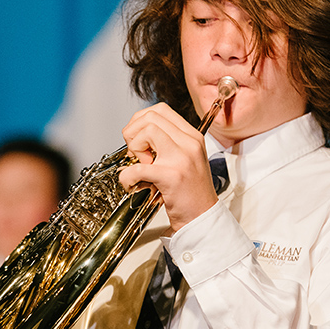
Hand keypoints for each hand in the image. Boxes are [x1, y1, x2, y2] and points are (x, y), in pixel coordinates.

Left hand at [117, 103, 216, 232]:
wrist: (202, 218)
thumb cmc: (190, 192)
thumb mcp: (185, 158)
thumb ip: (167, 142)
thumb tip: (138, 132)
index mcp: (192, 137)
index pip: (160, 110)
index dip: (141, 120)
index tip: (138, 138)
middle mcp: (189, 143)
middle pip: (151, 116)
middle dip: (133, 132)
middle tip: (135, 153)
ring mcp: (181, 159)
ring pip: (146, 131)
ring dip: (134, 148)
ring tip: (140, 166)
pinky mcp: (170, 177)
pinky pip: (137, 167)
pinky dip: (127, 176)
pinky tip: (132, 183)